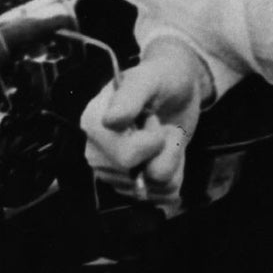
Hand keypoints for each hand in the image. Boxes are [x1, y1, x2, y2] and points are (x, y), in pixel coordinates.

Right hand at [81, 40, 210, 204]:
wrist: (178, 90)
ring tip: (164, 136)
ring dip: (171, 160)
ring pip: (155, 188)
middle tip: (159, 125)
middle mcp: (98, 153)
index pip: (126, 157)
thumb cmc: (161, 78)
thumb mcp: (150, 77)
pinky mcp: (134, 185)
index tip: (151, 117)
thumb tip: (110, 120)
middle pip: (139, 179)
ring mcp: (115, 172)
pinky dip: (175, 172)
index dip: (152, 141)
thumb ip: (131, 95)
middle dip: (163, 151)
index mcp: (93, 125)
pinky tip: (169, 151)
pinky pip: (164, 195)